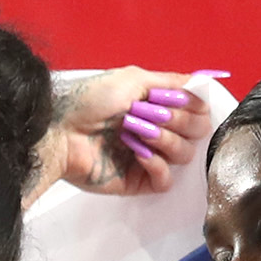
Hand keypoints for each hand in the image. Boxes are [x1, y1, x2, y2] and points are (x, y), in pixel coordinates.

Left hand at [47, 68, 213, 199]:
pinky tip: (137, 153)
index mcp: (157, 106)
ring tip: (135, 129)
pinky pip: (166, 180)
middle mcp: (157, 131)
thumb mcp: (133, 78)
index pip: (198, 111)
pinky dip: (156, 164)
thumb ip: (171, 82)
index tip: (177, 99)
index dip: (194, 106)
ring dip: (164, 138)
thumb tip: (200, 84)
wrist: (60, 129)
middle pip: (197, 133)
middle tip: (150, 112)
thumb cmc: (88, 101)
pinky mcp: (138, 182)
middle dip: (178, 119)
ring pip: (184, 155)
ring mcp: (148, 158)